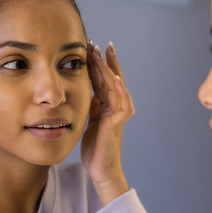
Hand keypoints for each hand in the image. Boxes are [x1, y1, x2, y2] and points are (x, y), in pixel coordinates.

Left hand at [81, 42, 134, 205]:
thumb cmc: (95, 148)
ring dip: (110, 70)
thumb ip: (92, 106)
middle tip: (99, 44)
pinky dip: (120, 91)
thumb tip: (89, 90)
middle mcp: (116, 107)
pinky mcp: (118, 124)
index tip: (92, 47)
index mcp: (107, 106)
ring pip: (117, 87)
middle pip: (113, 79)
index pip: (104, 80)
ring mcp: (119, 115)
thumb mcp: (90, 121)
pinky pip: (122, 104)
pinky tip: (116, 79)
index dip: (99, 64)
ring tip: (103, 55)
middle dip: (106, 61)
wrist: (100, 169)